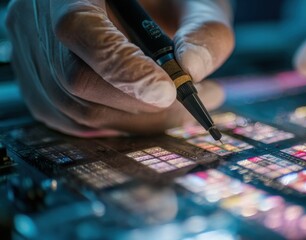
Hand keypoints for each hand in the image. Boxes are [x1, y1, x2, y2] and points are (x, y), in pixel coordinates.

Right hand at [6, 0, 233, 136]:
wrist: (137, 9)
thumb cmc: (166, 1)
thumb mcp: (194, 0)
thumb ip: (202, 29)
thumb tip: (192, 70)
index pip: (81, 28)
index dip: (123, 66)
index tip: (168, 92)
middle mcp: (40, 23)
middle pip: (77, 79)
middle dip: (138, 101)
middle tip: (189, 102)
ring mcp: (36, 60)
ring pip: (80, 110)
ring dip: (138, 119)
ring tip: (182, 107)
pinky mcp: (44, 90)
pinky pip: (78, 121)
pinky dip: (122, 125)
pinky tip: (151, 112)